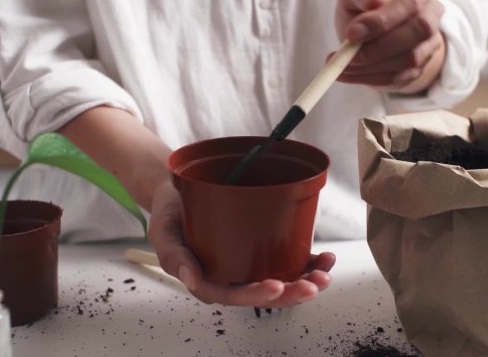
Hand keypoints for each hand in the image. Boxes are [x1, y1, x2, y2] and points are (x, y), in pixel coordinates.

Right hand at [147, 181, 335, 306]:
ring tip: (325, 272)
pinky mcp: (259, 251)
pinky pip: (285, 262)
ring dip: (305, 280)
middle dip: (292, 293)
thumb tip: (190, 279)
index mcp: (207, 280)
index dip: (256, 295)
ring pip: (280, 280)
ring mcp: (247, 265)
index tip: (277, 285)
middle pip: (263, 293)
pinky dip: (307, 263)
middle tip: (314, 285)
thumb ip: (173, 256)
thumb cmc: (170, 213)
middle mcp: (231, 277)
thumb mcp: (162, 232)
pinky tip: (324, 258)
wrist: (178, 191)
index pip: (233, 295)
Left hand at [334, 0, 445, 92]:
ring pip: (409, 59)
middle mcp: (431, 15)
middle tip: (347, 55)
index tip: (352, 33)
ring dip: (371, 66)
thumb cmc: (362, 7)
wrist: (367, 33)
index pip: (410, 2)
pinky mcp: (419, 67)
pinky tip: (347, 75)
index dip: (382, 20)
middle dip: (378, 47)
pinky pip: (398, 77)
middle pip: (417, 32)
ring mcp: (429, 43)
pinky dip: (368, 78)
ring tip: (341, 64)